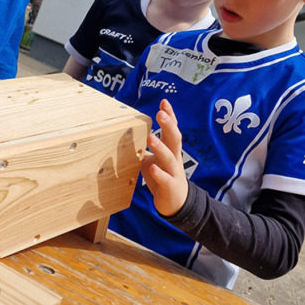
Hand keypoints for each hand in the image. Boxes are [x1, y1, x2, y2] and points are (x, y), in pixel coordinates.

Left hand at [142, 99, 188, 216]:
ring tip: (151, 137)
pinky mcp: (170, 187)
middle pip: (175, 139)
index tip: (164, 102)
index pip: (172, 130)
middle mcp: (174, 158)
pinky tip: (151, 168)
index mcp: (170, 150)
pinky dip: (159, 174)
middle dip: (169, 126)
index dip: (170, 116)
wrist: (176, 202)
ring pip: (169, 158)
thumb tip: (128, 133)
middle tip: (161, 114)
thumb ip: (145, 147)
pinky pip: (165, 180)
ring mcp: (173, 173)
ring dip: (160, 147)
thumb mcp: (153, 159)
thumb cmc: (163, 176)